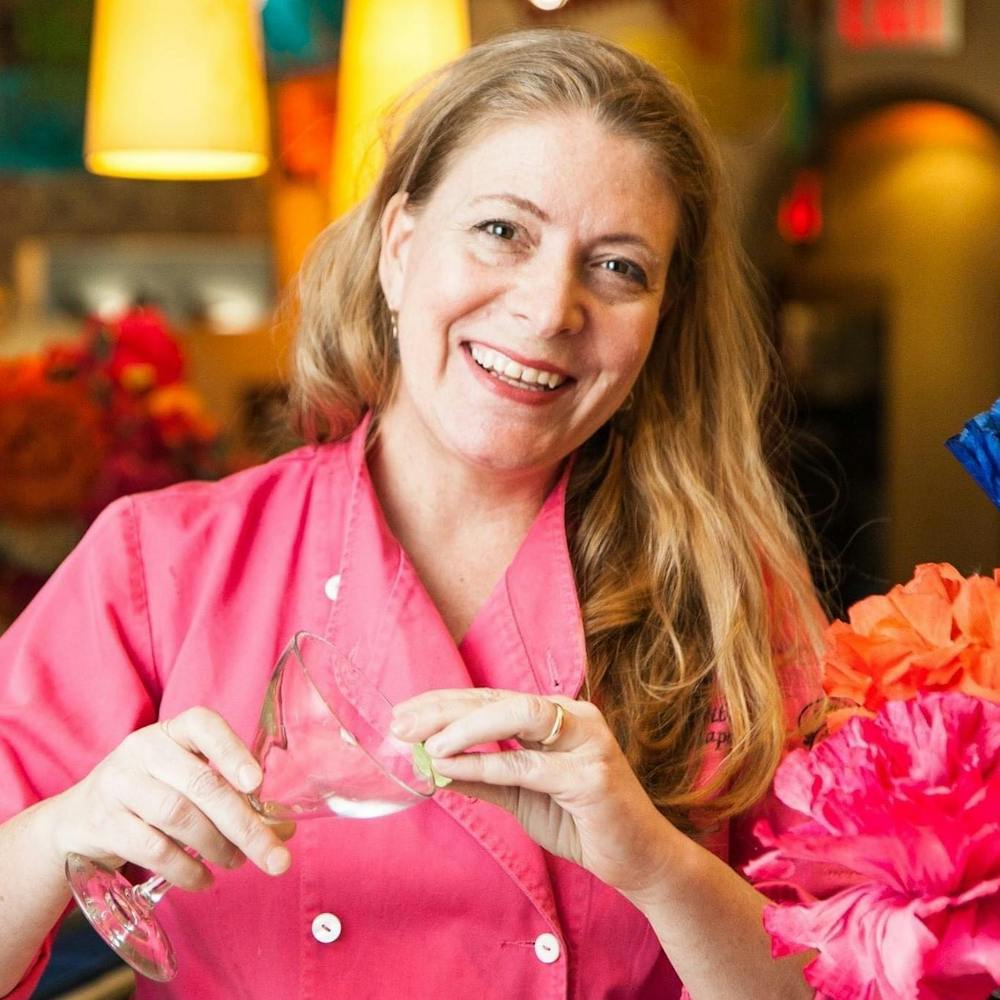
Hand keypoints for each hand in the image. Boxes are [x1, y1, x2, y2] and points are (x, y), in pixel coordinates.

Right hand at [45, 707, 293, 889]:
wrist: (78, 819)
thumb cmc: (152, 794)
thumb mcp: (186, 779)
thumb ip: (231, 796)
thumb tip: (284, 831)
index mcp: (173, 731)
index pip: (203, 725)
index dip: (232, 751)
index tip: (257, 782)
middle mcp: (144, 749)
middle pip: (201, 784)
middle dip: (244, 824)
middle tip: (274, 856)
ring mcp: (119, 784)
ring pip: (178, 815)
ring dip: (216, 846)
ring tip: (236, 862)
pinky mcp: (102, 823)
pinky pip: (152, 848)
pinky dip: (184, 869)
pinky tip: (203, 879)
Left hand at [391, 690, 678, 898]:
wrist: (640, 861)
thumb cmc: (583, 824)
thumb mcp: (521, 797)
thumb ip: (482, 778)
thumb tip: (431, 766)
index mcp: (559, 715)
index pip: (492, 698)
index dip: (445, 703)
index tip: (404, 714)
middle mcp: (574, 716)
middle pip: (498, 699)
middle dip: (444, 709)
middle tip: (401, 723)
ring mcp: (587, 741)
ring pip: (517, 716)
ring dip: (464, 727)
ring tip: (424, 743)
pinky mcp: (591, 774)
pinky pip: (527, 765)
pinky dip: (485, 764)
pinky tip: (451, 766)